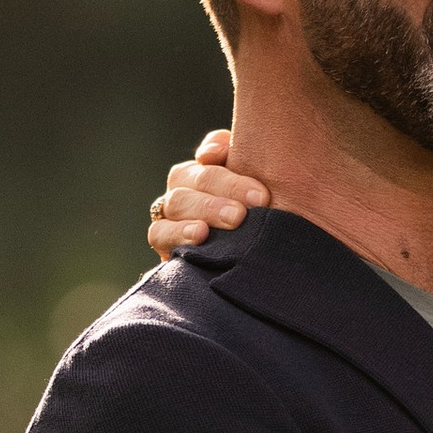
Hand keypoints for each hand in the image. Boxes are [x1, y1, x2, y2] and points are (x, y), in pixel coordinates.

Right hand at [148, 128, 274, 260]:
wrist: (253, 285)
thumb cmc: (271, 234)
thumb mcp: (273, 207)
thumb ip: (263, 177)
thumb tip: (236, 154)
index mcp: (215, 171)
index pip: (213, 149)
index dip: (218, 147)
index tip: (233, 155)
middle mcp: (190, 188)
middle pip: (197, 175)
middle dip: (228, 185)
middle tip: (259, 200)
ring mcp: (173, 214)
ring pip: (177, 200)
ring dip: (207, 208)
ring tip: (235, 219)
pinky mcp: (164, 243)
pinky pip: (159, 232)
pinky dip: (178, 232)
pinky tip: (200, 236)